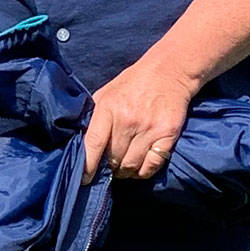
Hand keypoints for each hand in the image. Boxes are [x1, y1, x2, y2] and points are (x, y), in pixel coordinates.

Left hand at [83, 56, 194, 181]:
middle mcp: (128, 120)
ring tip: (123, 167)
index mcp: (108, 108)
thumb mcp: (107, 92)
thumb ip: (94, 115)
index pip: (94, 144)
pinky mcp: (167, 134)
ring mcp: (149, 128)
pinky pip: (151, 166)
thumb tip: (80, 142)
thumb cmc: (133, 83)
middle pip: (113, 159)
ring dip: (125, 172)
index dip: (88, 166)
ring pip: (131, 166)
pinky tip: (139, 166)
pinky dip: (143, 172)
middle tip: (110, 166)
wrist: (169, 71)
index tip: (85, 179)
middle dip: (109, 167)